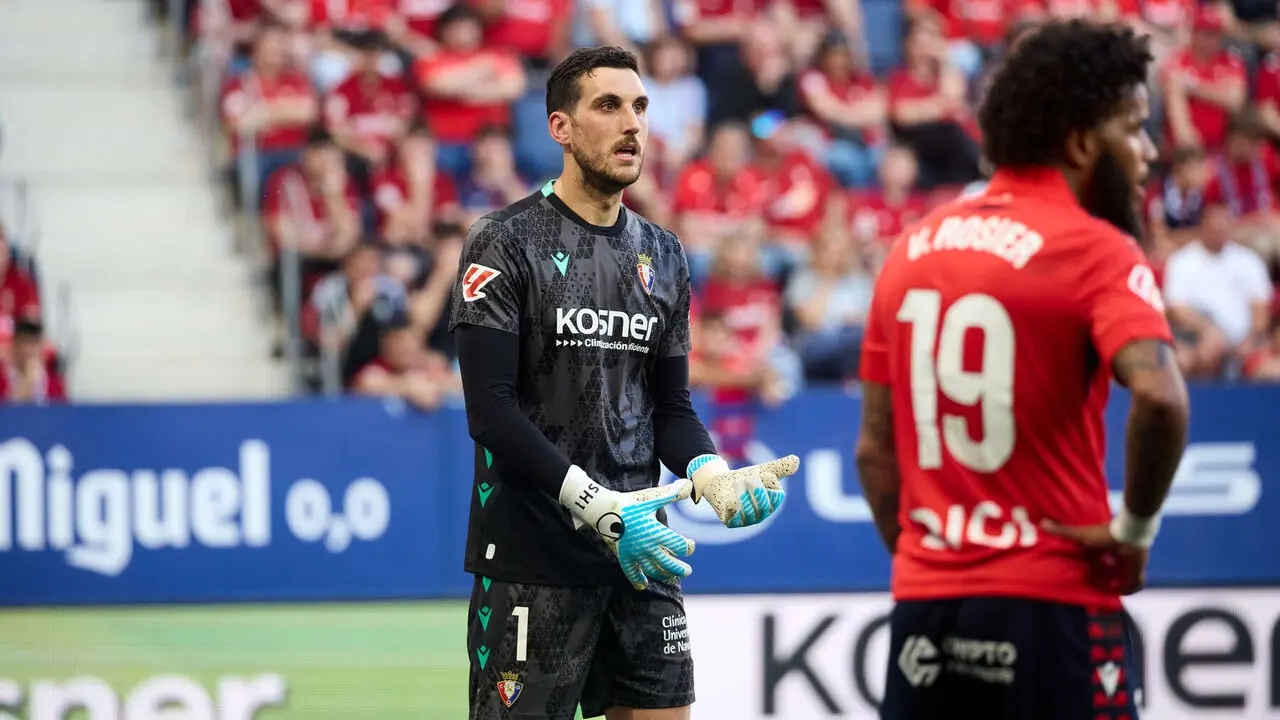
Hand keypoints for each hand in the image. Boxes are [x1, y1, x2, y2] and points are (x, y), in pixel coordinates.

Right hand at [560, 469, 696, 590]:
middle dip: (681, 569)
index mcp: (656, 532)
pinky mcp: (624, 557)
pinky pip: (632, 573)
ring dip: (665, 575)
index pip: (679, 545)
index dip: (688, 547)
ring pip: (654, 570)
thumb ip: (671, 495)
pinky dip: (638, 581)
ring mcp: (635, 554)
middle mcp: (647, 546)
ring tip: (672, 575)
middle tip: (688, 571)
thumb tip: (688, 484)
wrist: (604, 510)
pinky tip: (644, 585)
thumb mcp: (651, 499)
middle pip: (669, 564)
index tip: (690, 545)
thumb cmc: (630, 504)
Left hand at [688, 454, 797, 527]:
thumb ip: (779, 468)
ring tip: (740, 484)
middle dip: (758, 492)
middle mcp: (759, 516)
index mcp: (770, 505)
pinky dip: (734, 509)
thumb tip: (796, 460)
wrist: (720, 481)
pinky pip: (732, 518)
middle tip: (751, 479)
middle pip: (763, 507)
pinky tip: (732, 499)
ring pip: (749, 513)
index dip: (771, 484)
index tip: (765, 474)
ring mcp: (744, 520)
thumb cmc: (745, 479)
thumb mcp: (763, 471)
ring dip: (745, 497)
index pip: (776, 497)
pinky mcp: (728, 520)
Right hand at [1041, 520, 1149, 594]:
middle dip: (1107, 576)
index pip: (1100, 558)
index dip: (1095, 564)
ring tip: (1107, 591)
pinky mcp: (1137, 572)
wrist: (1128, 536)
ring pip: (1124, 577)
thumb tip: (1041, 523)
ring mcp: (1128, 565)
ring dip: (1118, 583)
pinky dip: (1129, 590)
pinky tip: (1119, 594)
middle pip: (1112, 568)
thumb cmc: (1104, 535)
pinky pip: (1135, 584)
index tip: (1087, 569)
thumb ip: (1063, 532)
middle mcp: (1117, 556)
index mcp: (1105, 548)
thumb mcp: (1080, 535)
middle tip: (1096, 584)